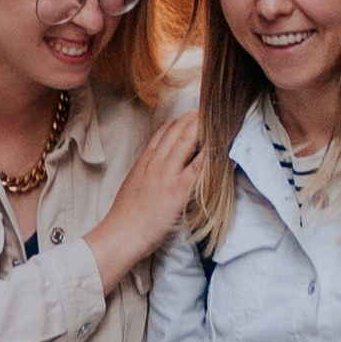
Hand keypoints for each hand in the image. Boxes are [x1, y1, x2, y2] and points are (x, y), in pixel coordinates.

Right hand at [87, 112, 199, 289]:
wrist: (122, 233)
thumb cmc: (126, 215)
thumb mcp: (132, 185)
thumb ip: (144, 171)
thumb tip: (155, 166)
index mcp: (144, 161)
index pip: (161, 133)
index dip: (177, 121)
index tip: (188, 114)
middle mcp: (156, 163)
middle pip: (176, 132)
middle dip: (192, 118)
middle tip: (206, 108)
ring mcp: (168, 174)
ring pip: (186, 142)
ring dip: (201, 128)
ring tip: (214, 118)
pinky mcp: (179, 189)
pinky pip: (198, 166)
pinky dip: (208, 153)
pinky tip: (218, 145)